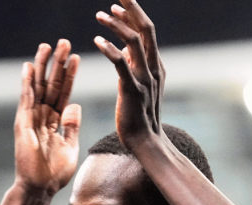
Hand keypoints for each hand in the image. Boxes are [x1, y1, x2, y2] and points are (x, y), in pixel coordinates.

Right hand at [14, 40, 80, 196]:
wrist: (40, 189)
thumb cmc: (54, 173)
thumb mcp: (70, 146)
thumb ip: (71, 126)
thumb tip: (74, 106)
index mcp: (53, 122)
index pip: (63, 93)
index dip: (69, 75)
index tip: (75, 58)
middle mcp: (41, 117)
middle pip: (50, 85)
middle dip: (57, 64)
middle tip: (63, 43)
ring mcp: (31, 120)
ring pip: (38, 88)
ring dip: (43, 67)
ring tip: (48, 47)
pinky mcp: (23, 125)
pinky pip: (26, 100)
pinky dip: (27, 84)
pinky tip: (29, 68)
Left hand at [94, 0, 164, 149]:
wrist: (146, 142)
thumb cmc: (138, 117)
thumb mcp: (139, 86)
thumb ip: (135, 66)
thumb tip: (126, 50)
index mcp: (155, 65)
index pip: (147, 32)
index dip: (134, 15)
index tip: (120, 2)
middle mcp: (153, 67)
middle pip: (145, 29)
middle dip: (132, 9)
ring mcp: (145, 77)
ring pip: (134, 42)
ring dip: (116, 25)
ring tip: (99, 15)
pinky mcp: (133, 89)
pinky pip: (122, 63)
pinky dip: (110, 49)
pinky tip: (96, 40)